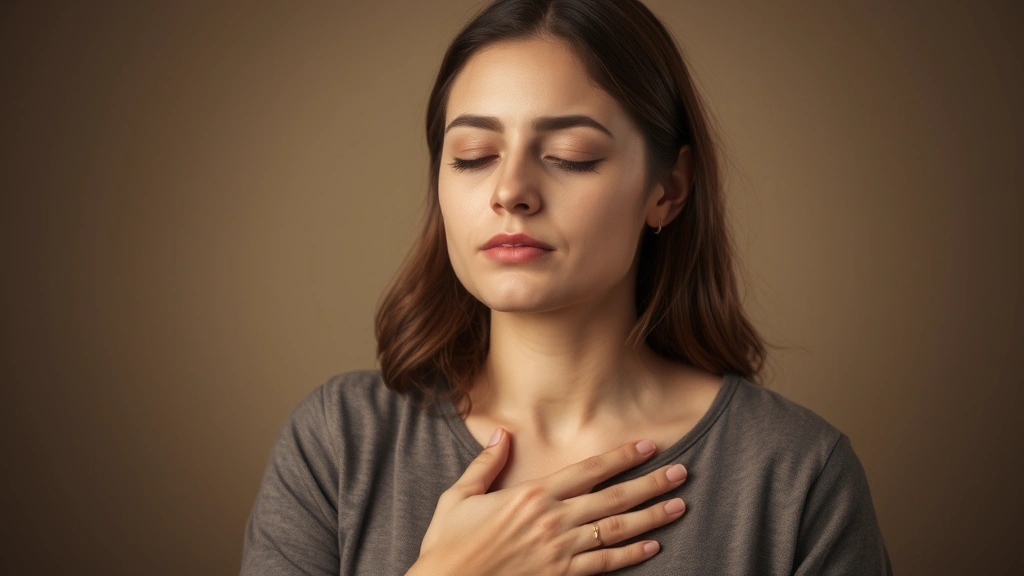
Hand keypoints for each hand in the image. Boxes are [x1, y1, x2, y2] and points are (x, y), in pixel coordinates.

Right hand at [411, 428, 687, 574]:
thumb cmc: (447, 545)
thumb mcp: (458, 497)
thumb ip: (485, 465)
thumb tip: (501, 433)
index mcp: (530, 495)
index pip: (588, 471)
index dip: (621, 457)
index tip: (648, 446)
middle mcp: (551, 520)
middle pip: (613, 498)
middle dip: (651, 484)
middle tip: (682, 472)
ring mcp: (559, 551)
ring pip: (616, 530)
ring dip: (651, 517)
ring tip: (678, 506)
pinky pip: (603, 565)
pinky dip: (631, 555)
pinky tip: (653, 547)